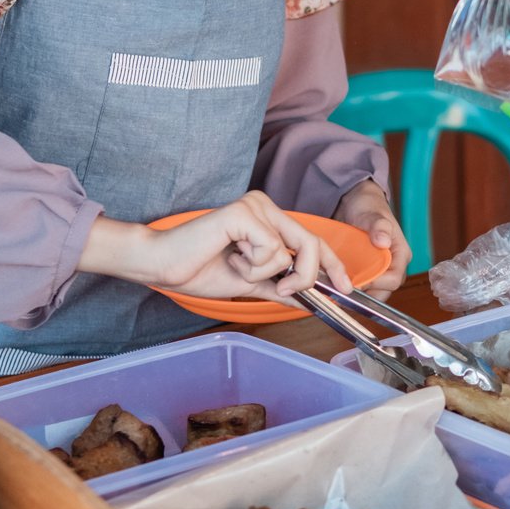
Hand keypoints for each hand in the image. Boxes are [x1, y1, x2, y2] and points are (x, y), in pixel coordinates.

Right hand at [81, 191, 350, 302]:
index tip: (346, 288)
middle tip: (284, 288)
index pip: (313, 240)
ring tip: (234, 263)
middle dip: (306, 275)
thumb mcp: (251, 284)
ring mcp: (256, 206)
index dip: (333, 265)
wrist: (163, 266)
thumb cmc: (200, 270)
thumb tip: (310, 302)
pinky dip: (251, 265)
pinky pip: (269, 250)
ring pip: (289, 253)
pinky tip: (228, 255)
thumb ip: (281, 288)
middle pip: (311, 244)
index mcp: (269, 219)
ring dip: (261, 273)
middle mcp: (266, 206)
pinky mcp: (244, 212)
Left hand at [334, 179, 408, 299]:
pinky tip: (337, 284)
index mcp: (400, 254)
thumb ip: (379, 226)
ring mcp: (379, 269)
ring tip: (339, 288)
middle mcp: (393, 265)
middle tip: (345, 289)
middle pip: (384, 290)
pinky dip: (351, 287)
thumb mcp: (373, 214)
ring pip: (372, 291)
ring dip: (358, 293)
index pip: (394, 279)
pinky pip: (362, 286)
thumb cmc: (369, 206)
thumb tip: (383, 242)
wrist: (354, 201)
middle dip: (366, 294)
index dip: (377, 284)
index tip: (358, 281)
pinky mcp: (366, 270)